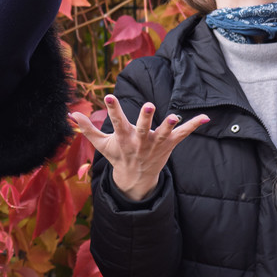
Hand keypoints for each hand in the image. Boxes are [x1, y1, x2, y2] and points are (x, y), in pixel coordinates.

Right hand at [71, 95, 208, 202]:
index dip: (112, 109)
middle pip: (143, 129)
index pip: (116, 122)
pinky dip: (194, 126)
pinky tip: (206, 117)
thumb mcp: (101, 144)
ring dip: (169, 125)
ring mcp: (156, 144)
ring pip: (163, 133)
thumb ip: (88, 128)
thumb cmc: (118, 156)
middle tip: (148, 105)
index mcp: (123, 139)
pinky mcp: (169, 145)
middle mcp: (140, 142)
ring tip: (174, 116)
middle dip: (145, 118)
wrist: (136, 179)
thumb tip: (71, 113)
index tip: (108, 96)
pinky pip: (183, 134)